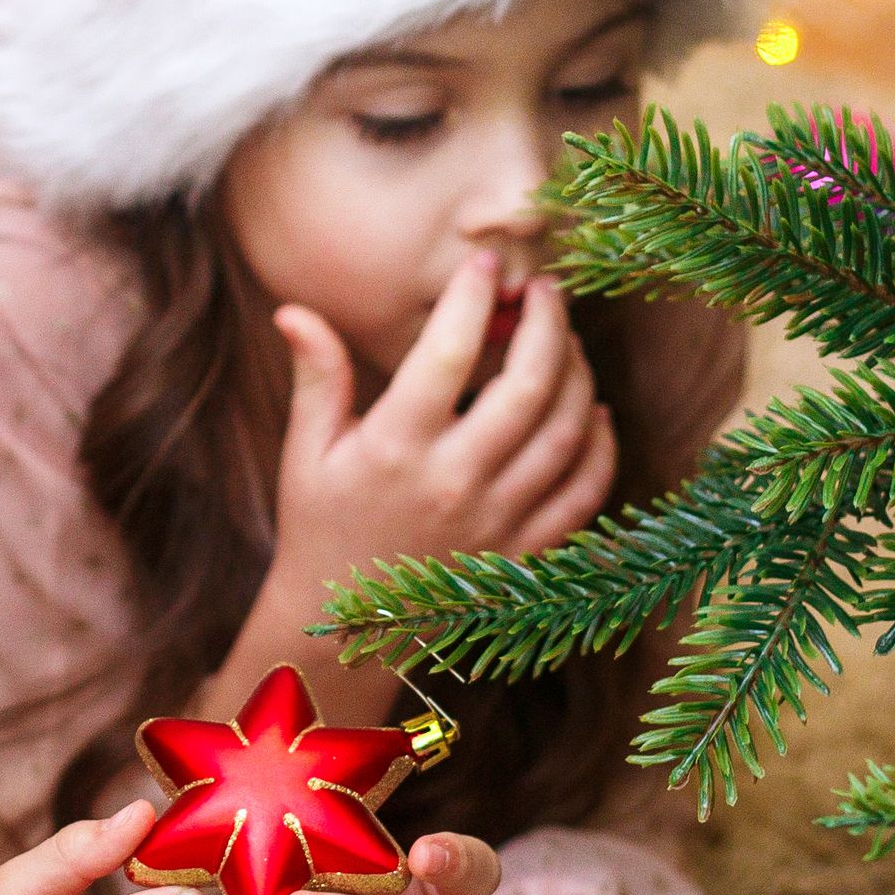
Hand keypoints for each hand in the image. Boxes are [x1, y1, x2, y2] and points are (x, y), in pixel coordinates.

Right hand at [270, 250, 617, 605]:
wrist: (344, 633)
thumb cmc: (321, 528)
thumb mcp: (308, 453)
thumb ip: (316, 377)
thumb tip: (294, 310)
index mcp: (396, 448)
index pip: (448, 351)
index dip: (473, 296)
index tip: (485, 262)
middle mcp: (454, 482)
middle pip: (529, 385)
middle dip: (549, 324)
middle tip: (548, 289)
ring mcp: (497, 520)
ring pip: (567, 431)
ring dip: (579, 374)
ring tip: (569, 340)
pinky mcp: (525, 553)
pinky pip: (585, 493)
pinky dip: (601, 447)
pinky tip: (595, 412)